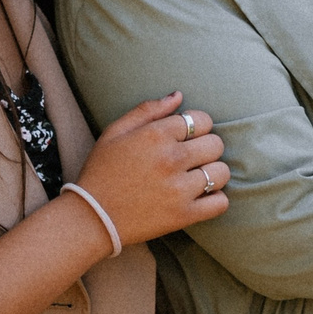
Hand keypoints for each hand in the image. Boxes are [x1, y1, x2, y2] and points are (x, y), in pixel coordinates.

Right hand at [73, 91, 229, 247]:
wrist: (91, 218)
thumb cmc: (101, 171)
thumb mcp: (115, 132)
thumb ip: (148, 109)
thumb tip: (179, 96)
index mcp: (156, 135)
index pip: (202, 120)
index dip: (197, 126)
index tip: (186, 137)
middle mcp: (172, 159)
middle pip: (216, 144)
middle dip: (206, 147)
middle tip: (191, 157)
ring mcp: (180, 189)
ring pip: (221, 172)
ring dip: (212, 173)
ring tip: (196, 177)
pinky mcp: (184, 215)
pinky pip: (220, 202)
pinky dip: (215, 199)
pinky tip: (200, 197)